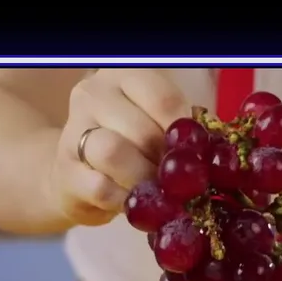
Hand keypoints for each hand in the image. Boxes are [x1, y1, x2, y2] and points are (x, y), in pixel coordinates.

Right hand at [52, 69, 188, 224]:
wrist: (77, 175)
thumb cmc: (131, 146)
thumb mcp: (155, 125)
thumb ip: (181, 130)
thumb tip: (215, 152)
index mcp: (123, 76)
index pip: (163, 98)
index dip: (186, 132)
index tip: (197, 154)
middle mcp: (93, 95)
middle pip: (142, 130)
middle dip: (167, 163)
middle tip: (181, 182)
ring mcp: (73, 131)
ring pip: (114, 152)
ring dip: (145, 179)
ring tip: (160, 193)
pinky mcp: (65, 172)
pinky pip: (101, 188)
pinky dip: (127, 201)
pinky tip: (138, 204)